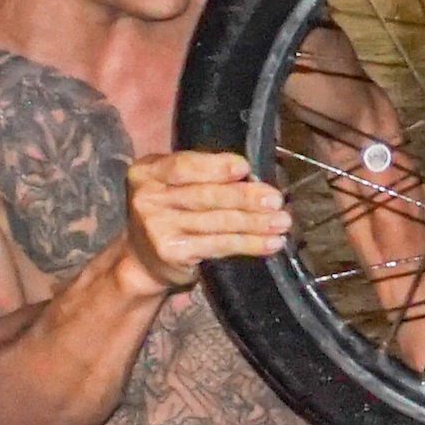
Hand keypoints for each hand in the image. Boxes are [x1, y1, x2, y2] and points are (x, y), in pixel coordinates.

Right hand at [113, 148, 292, 298]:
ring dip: (255, 223)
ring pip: (217, 222)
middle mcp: (148, 198)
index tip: (245, 168)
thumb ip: (203, 176)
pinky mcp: (172, 252)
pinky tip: (270, 243)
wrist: (142, 259)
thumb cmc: (170, 211)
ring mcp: (157, 227)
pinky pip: (218, 245)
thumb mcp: (174, 184)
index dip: (216, 167)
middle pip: (205, 195)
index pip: (184, 165)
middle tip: (276, 200)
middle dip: (245, 197)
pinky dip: (249, 244)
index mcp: (148, 171)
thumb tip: (252, 178)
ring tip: (282, 222)